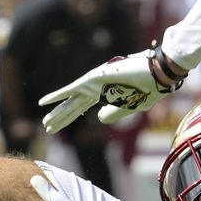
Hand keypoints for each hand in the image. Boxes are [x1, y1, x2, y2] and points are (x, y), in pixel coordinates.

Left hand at [39, 50, 174, 132]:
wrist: (157, 73)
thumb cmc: (149, 86)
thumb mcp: (131, 106)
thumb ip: (114, 112)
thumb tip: (98, 118)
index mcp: (105, 93)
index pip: (82, 108)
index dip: (69, 117)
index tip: (59, 126)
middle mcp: (96, 88)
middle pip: (73, 107)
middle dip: (61, 118)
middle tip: (47, 128)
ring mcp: (93, 84)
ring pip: (70, 103)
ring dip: (57, 114)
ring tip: (45, 124)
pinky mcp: (92, 80)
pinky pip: (70, 90)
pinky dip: (55, 96)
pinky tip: (42, 103)